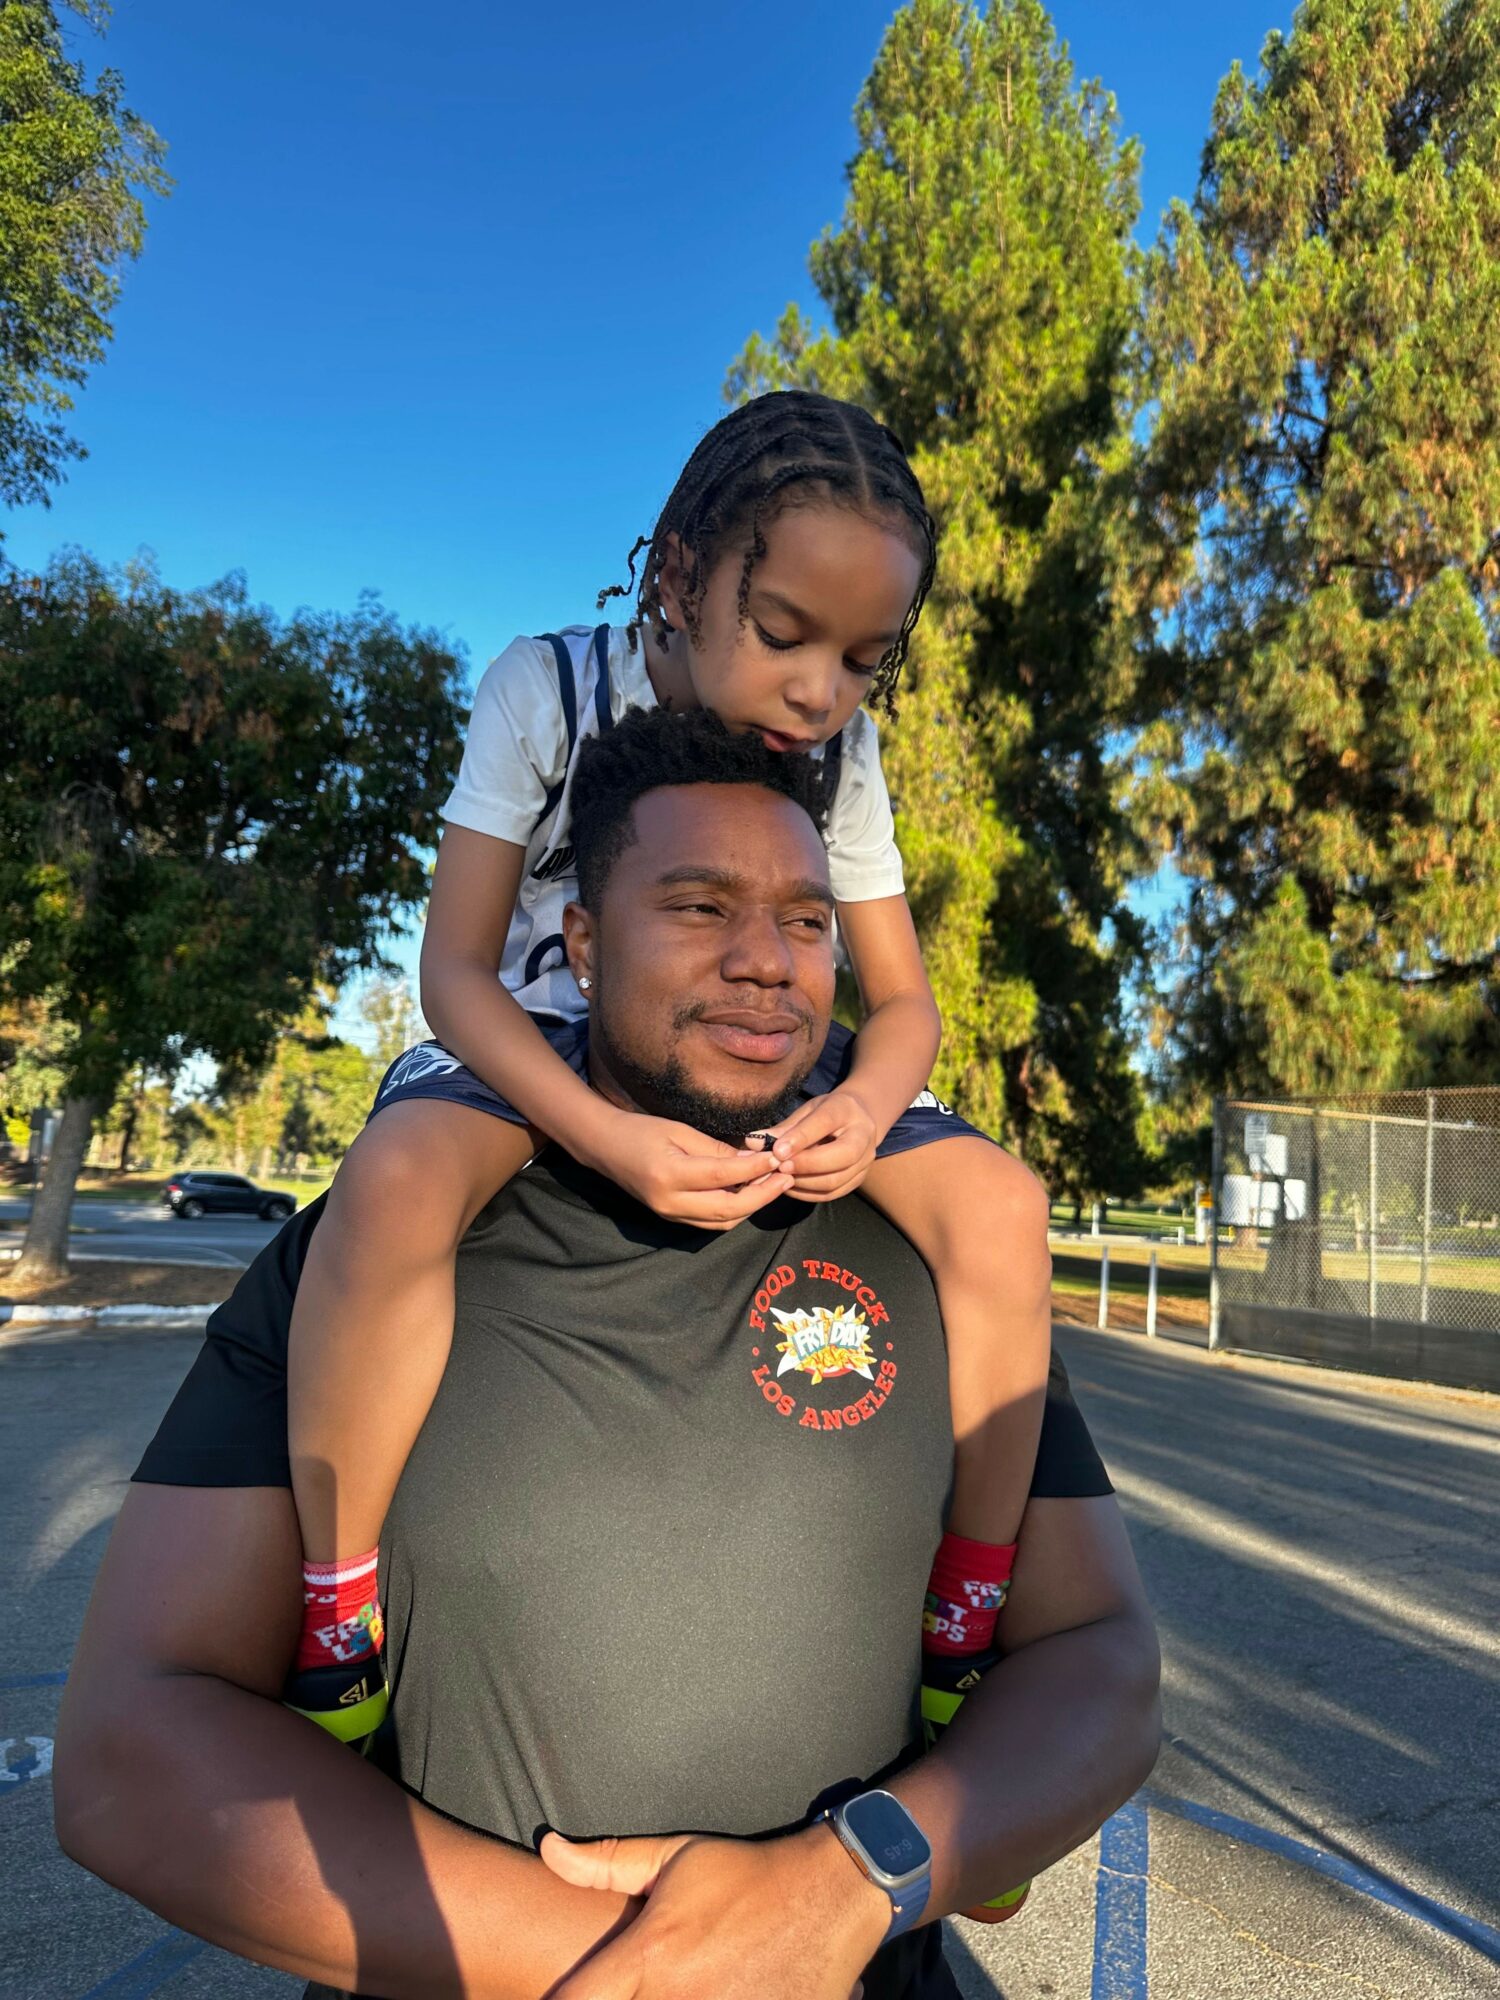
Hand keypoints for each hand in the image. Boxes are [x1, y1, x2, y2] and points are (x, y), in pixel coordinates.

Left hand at [540, 1825, 887, 1999]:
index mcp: (650, 1955)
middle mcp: (677, 1999)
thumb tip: (547, 1848)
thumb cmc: (748, 1874)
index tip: (546, 1998)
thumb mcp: (677, 1857)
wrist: (830, 1896)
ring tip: (677, 1986)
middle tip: (634, 1986)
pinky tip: (717, 1994)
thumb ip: (607, 1861)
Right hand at [587, 1109, 791, 1230]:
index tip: (779, 1157)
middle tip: (787, 1176)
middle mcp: (671, 1202)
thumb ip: (716, 1148)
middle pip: (729, 1209)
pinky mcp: (672, 1218)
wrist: (605, 1148)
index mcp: (671, 1174)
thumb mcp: (679, 1130)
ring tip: (774, 1183)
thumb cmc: (641, 1130)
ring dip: (753, 1205)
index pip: (724, 1175)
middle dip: (763, 1195)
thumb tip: (754, 1158)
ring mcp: (670, 1214)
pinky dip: (735, 1210)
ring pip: (724, 1221)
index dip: (756, 1169)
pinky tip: (749, 1191)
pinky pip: (712, 1221)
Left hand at [751, 1087, 879, 1202]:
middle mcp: (863, 1135)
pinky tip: (789, 1187)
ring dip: (804, 1182)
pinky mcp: (859, 1180)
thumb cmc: (824, 1113)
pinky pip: (832, 1193)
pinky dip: (807, 1193)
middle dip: (808, 1164)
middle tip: (780, 1167)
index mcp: (846, 1109)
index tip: (777, 1150)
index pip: (826, 1122)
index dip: (801, 1138)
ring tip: (780, 1177)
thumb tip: (751, 1143)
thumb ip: (782, 1129)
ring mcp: (865, 1161)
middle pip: (843, 1155)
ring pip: (836, 1179)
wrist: (858, 1120)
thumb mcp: (805, 1111)